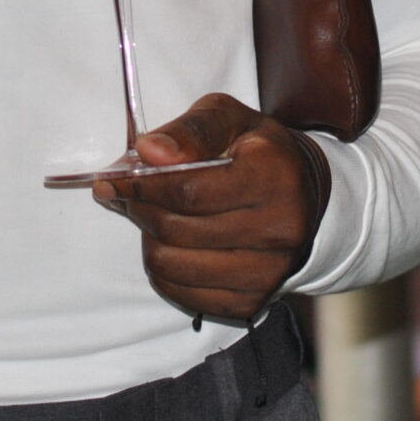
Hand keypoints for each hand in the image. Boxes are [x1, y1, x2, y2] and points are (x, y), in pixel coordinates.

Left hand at [94, 92, 326, 324]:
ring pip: (171, 265)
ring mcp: (268, 272)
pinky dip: (164, 270)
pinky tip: (174, 245)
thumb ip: (189, 130)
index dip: (140, 185)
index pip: (186, 190)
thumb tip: (147, 151)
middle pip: (175, 229)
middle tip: (129, 195)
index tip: (113, 179)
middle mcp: (278, 228)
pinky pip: (181, 294)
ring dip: (149, 239)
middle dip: (140, 209)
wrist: (306, 198)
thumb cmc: (257, 151)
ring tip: (155, 217)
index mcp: (272, 175)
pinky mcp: (253, 302)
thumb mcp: (229, 118)